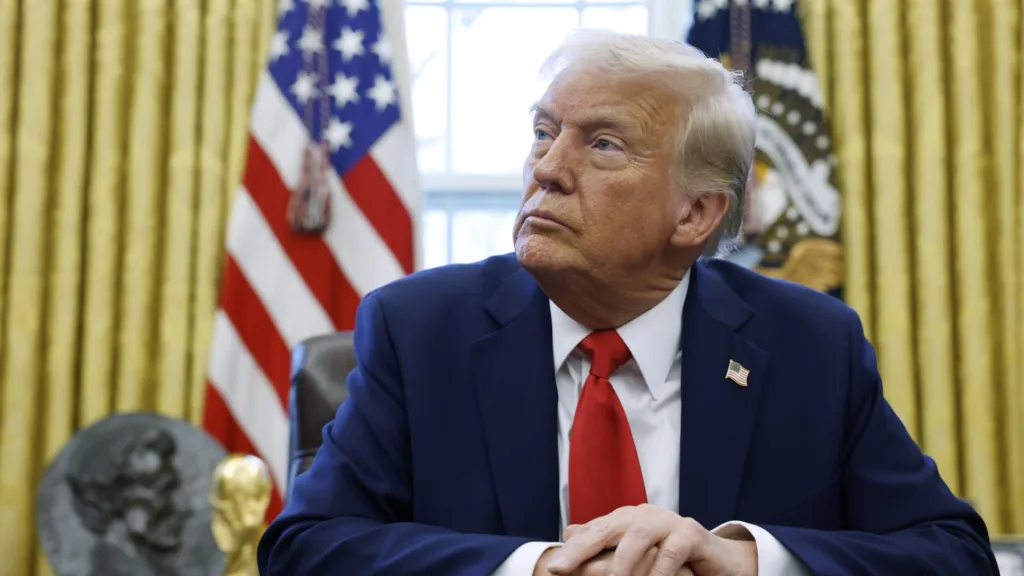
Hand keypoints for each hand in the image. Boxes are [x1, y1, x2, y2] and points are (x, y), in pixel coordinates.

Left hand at [547, 505, 756, 575]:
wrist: (716, 560)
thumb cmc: (670, 558)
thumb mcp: (635, 554)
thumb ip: (605, 544)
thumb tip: (568, 533)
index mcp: (626, 520)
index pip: (593, 531)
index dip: (572, 549)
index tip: (553, 568)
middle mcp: (643, 516)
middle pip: (608, 528)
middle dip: (583, 549)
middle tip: (562, 569)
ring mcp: (668, 522)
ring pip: (638, 536)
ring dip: (621, 561)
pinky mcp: (691, 534)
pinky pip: (671, 551)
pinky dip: (659, 569)